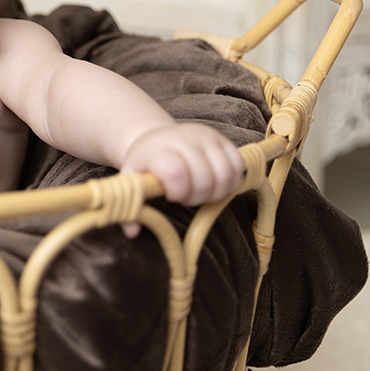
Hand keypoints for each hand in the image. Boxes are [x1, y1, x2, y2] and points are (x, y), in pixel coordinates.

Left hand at [117, 123, 243, 237]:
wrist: (156, 137)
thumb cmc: (145, 164)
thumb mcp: (130, 180)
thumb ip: (130, 204)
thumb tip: (132, 233)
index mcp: (159, 149)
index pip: (176, 172)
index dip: (178, 191)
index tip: (170, 194)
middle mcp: (185, 139)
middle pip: (205, 178)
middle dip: (196, 196)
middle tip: (184, 195)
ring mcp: (206, 137)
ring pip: (225, 174)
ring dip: (215, 191)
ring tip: (198, 190)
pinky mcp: (223, 139)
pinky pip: (238, 166)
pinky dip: (230, 182)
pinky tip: (213, 184)